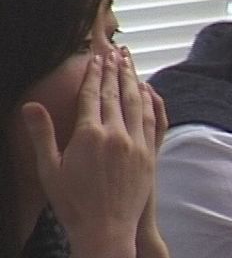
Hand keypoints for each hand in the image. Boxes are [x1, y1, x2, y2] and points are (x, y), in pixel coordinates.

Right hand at [22, 50, 159, 257]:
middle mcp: (116, 134)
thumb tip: (30, 106)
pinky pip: (152, 118)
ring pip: (136, 101)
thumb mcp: (50, 170)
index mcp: (89, 135)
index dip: (93, 75)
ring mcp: (136, 142)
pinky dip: (149, 100)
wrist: (106, 230)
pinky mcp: (150, 152)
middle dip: (114, 69)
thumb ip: (42, 135)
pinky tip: (146, 89)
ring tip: (129, 61)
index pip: (92, 95)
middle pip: (115, 93)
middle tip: (114, 51)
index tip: (95, 58)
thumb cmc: (73, 203)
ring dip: (132, 78)